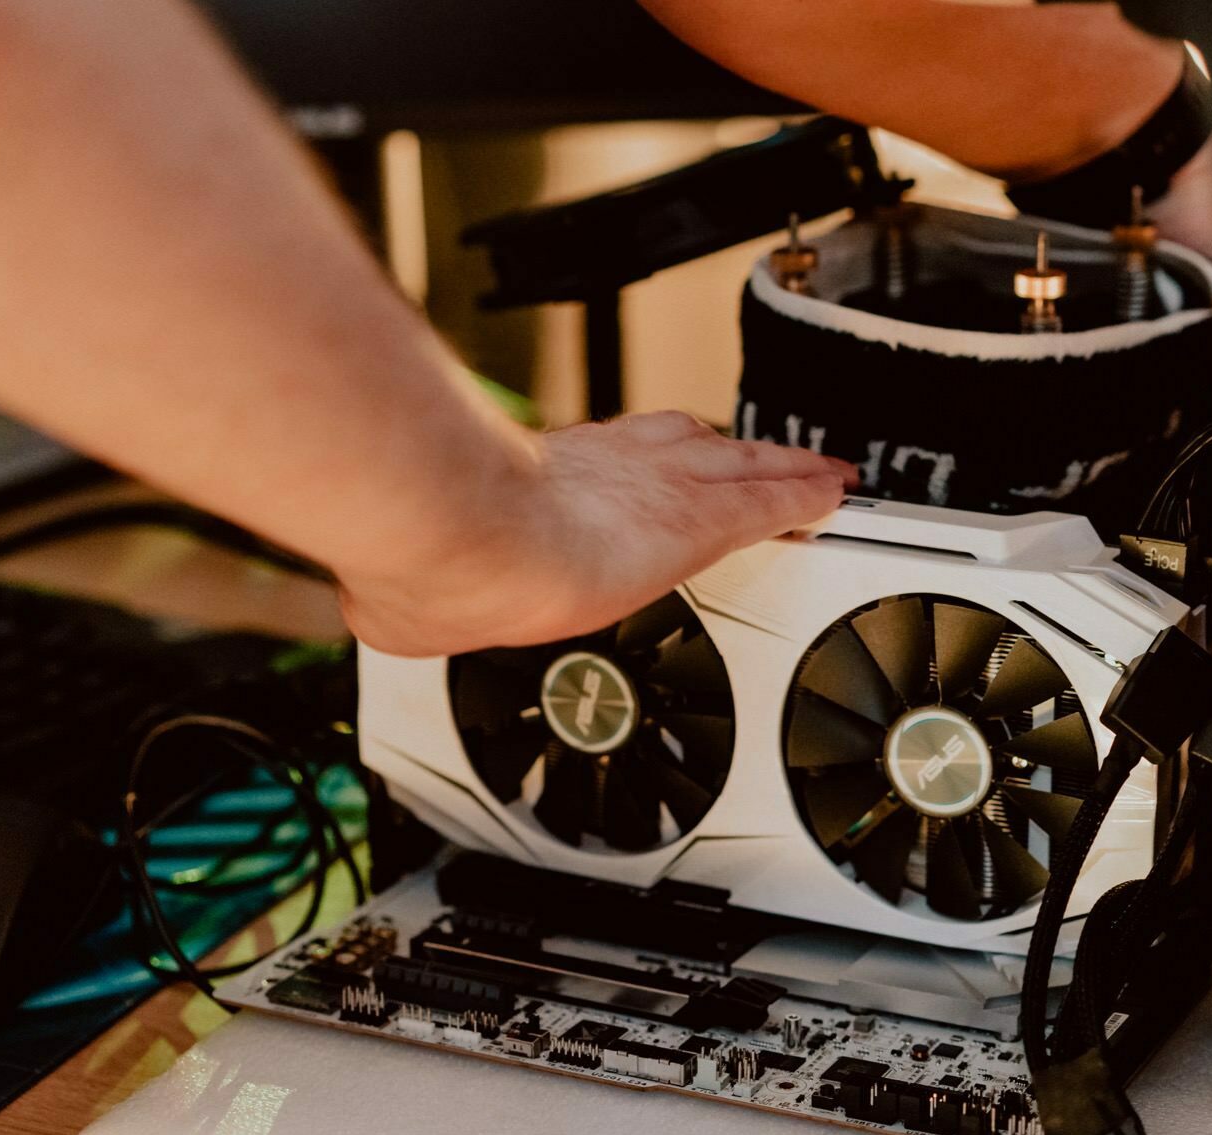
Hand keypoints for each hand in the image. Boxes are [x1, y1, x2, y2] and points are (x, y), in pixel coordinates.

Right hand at [336, 411, 856, 656]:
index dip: (641, 463)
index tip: (652, 471)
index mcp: (545, 481)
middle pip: (688, 446)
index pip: (608, 461)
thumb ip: (414, 597)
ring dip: (777, 469)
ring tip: (813, 473)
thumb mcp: (416, 585)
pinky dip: (807, 495)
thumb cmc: (432, 558)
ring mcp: (661, 488)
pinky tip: (835, 495)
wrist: (461, 536)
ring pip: (740, 466)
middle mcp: (610, 467)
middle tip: (754, 458)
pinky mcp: (703, 517)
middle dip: (721, 453)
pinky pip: (775, 499)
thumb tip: (376, 610)